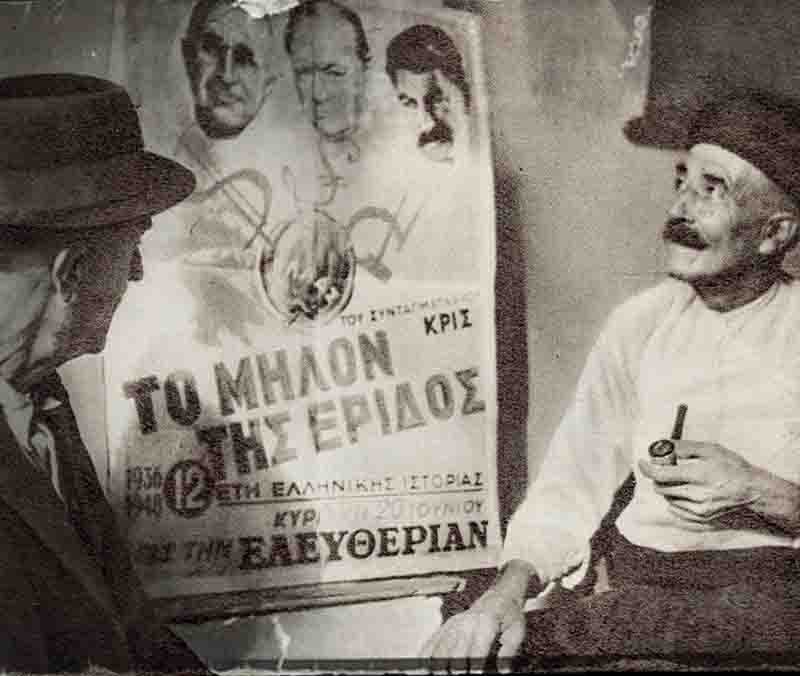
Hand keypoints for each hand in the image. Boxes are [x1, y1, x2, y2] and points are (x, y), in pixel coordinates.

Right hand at [419, 588, 525, 665]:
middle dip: (454, 668)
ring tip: (435, 674)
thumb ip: (509, 651)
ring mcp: (453, 624)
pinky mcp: (446, 627)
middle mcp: (466, 622)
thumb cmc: (508, 615)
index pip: (477, 648)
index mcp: (486, 622)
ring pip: (440, 647)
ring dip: (437, 664)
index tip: (475, 674)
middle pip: (455, 650)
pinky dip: (425, 655)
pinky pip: (431, 642)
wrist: (498, 597)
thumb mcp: (517, 631)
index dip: (474, 664)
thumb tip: (503, 670)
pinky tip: (421, 666)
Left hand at [638, 440, 759, 522]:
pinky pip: (676, 510)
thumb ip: (684, 448)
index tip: (642, 462)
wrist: (753, 491)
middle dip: (659, 477)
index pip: (661, 475)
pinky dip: (675, 500)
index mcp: (699, 475)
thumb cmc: (732, 467)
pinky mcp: (701, 519)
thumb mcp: (710, 449)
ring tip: (681, 480)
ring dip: (667, 488)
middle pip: (661, 487)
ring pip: (668, 499)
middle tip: (667, 469)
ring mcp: (699, 510)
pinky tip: (686, 492)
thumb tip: (662, 446)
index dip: (647, 468)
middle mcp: (697, 495)